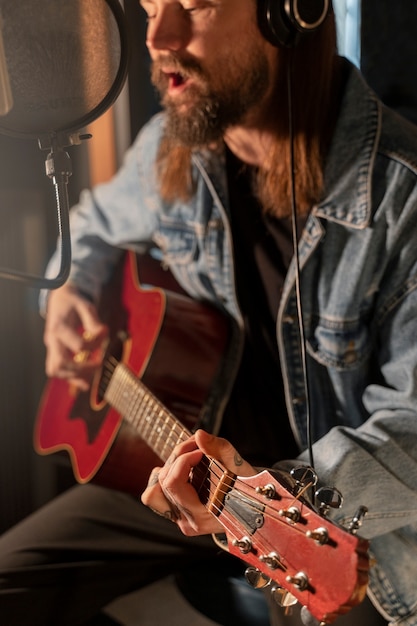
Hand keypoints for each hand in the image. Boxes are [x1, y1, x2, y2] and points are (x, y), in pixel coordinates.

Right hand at [43, 283, 107, 389]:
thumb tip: (103, 333)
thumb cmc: (73, 302)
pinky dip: (71, 378)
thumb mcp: (85, 306)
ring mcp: (51, 347)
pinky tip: (85, 383)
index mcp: (59, 327)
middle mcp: (51, 340)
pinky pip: (58, 370)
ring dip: (74, 375)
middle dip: (81, 369)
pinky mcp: (54, 352)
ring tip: (93, 373)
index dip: (95, 345)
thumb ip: (93, 321)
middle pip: (60, 364)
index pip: (78, 346)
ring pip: (56, 370)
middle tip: (98, 364)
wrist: (59, 299)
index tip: (104, 335)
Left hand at [141, 429, 255, 535]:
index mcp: (202, 514)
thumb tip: (198, 434)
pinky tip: (182, 472)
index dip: (184, 458)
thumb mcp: (238, 466)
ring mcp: (180, 520)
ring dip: (167, 470)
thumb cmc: (248, 486)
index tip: (201, 450)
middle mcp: (187, 521)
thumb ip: (219, 449)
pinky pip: (157, 496)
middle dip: (178, 456)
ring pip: (153, 492)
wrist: (253, 504)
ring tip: (186, 460)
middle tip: (197, 447)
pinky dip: (166, 479)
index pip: (174, 482)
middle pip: (164, 481)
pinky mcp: (177, 515)